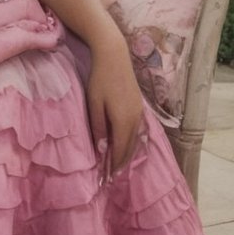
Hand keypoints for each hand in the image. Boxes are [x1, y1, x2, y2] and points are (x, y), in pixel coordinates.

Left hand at [86, 34, 144, 181]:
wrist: (114, 55)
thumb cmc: (100, 78)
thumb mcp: (94, 103)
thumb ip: (98, 127)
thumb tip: (102, 150)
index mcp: (124, 121)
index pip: (120, 150)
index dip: (113, 166)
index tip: (106, 179)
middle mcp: (135, 120)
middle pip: (130, 148)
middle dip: (121, 163)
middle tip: (111, 177)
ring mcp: (139, 113)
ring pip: (134, 140)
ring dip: (126, 154)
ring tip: (117, 165)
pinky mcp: (139, 107)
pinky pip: (136, 131)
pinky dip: (130, 142)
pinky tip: (124, 145)